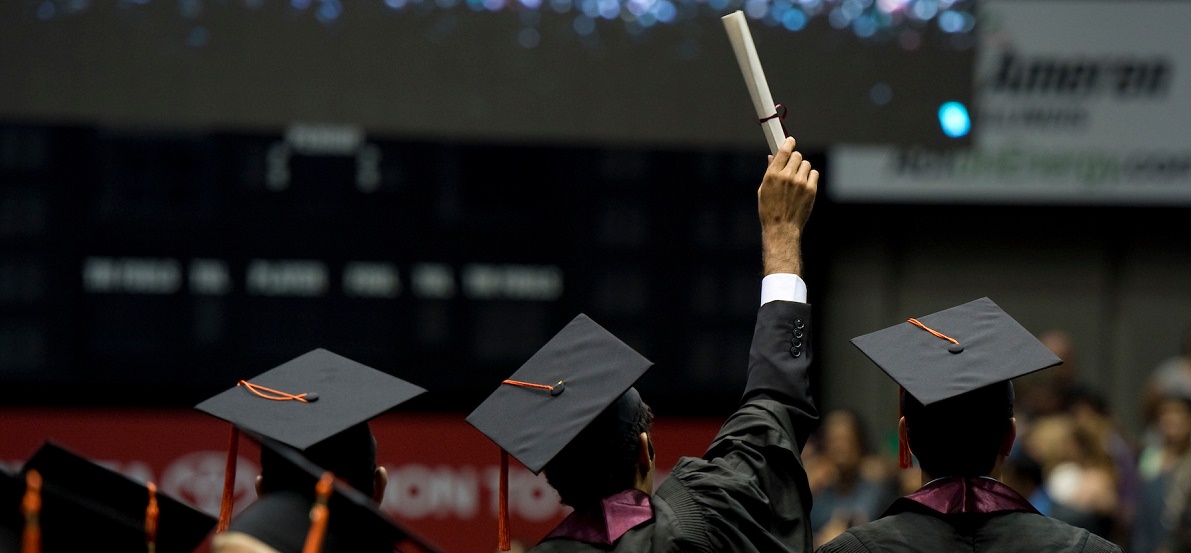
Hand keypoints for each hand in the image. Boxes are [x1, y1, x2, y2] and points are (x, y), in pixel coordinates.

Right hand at [758, 136, 817, 274]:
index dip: (788, 143)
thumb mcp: (763, 190)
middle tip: (792, 167)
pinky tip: (804, 185)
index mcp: (772, 175)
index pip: (784, 150)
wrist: (782, 228)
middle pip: (797, 156)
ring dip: (802, 169)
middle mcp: (787, 176)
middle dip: (795, 159)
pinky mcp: (811, 189)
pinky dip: (810, 177)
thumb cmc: (769, 210)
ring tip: (797, 180)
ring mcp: (800, 183)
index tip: (790, 141)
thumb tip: (772, 157)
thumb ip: (769, 172)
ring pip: (806, 164)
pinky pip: (814, 174)